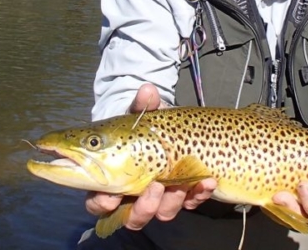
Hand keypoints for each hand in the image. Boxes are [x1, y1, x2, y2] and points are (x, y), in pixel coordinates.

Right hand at [84, 83, 217, 229]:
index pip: (99, 202)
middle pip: (133, 216)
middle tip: (155, 187)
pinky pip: (191, 201)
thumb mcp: (141, 114)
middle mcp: (135, 195)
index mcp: (113, 178)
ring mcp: (161, 197)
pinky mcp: (184, 194)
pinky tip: (208, 181)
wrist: (169, 128)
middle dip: (144, 207)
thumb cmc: (145, 124)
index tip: (112, 198)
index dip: (103, 203)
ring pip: (163, 213)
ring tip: (181, 184)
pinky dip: (199, 194)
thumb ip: (142, 105)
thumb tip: (147, 89)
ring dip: (172, 201)